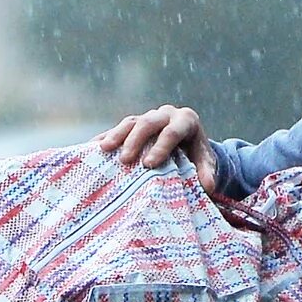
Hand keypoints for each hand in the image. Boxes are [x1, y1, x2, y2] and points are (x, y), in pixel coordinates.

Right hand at [97, 105, 216, 192]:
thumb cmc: (197, 154)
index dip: (161, 147)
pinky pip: (118, 128)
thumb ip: (206, 171)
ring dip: (117, 135)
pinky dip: (106, 136)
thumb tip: (208, 186)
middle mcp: (165, 114)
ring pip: (131, 122)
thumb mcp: (205, 162)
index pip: (172, 132)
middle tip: (126, 160)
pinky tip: (93, 147)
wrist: (190, 142)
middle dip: (135, 141)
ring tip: (104, 149)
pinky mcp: (134, 124)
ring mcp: (148, 117)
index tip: (149, 164)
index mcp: (185, 120)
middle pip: (148, 123)